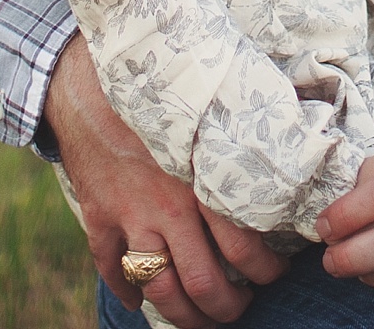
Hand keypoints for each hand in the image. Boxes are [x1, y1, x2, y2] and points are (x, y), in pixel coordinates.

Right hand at [44, 33, 281, 327]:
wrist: (82, 69)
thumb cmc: (161, 72)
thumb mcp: (210, 94)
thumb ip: (240, 126)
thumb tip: (291, 132)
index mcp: (202, 176)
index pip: (244, 248)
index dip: (265, 271)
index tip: (275, 272)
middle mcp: (168, 205)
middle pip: (203, 283)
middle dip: (227, 307)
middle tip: (240, 307)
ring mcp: (130, 214)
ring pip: (160, 289)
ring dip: (183, 314)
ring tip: (200, 316)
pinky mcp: (98, 215)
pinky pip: (111, 269)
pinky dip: (125, 291)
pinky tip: (137, 299)